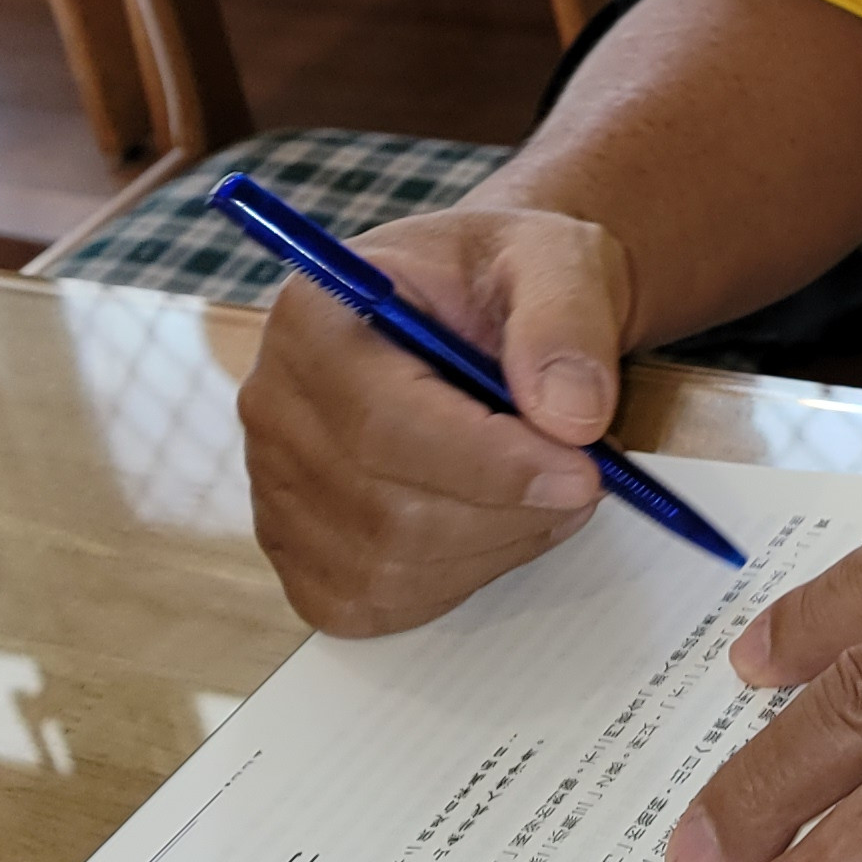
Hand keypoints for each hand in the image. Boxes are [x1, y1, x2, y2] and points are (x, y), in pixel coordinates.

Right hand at [237, 202, 636, 634]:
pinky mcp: (299, 549)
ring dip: (494, 547)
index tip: (583, 472)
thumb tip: (570, 414)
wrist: (492, 308)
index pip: (382, 426)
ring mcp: (275, 484)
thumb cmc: (512, 278)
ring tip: (551, 492)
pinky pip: (372, 602)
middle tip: (587, 480)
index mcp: (315, 316)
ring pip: (386, 567)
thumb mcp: (558, 259)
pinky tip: (496, 522)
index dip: (491, 467)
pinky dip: (455, 579)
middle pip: (385, 512)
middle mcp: (274, 403)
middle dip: (508, 512)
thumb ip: (567, 320)